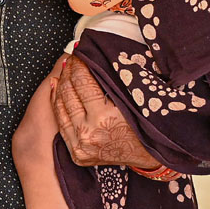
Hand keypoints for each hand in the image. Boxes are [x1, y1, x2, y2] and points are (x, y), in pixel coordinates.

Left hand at [52, 54, 158, 168]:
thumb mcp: (132, 97)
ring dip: (61, 83)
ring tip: (65, 69)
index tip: (80, 52)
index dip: (79, 64)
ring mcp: (80, 145)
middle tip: (71, 58)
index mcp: (104, 118)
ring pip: (61, 105)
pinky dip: (57, 101)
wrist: (152, 156)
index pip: (82, 82)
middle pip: (69, 91)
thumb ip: (111, 77)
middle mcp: (88, 133)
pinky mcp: (77, 153)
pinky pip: (61, 121)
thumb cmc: (147, 123)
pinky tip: (57, 87)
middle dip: (69, 70)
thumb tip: (92, 55)